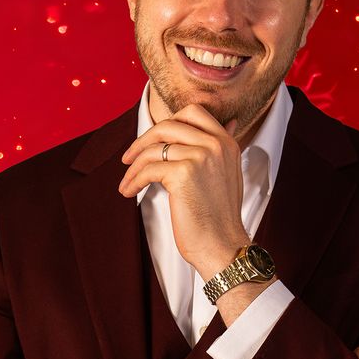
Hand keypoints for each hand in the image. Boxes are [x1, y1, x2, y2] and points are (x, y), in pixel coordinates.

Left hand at [118, 103, 249, 277]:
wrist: (223, 246)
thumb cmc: (220, 216)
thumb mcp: (227, 173)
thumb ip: (220, 148)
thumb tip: (230, 121)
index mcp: (226, 142)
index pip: (193, 112)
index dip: (168, 122)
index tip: (153, 140)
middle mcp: (216, 144)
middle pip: (169, 124)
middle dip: (143, 139)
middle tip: (129, 157)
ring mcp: (200, 156)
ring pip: (154, 148)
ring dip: (134, 166)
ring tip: (127, 181)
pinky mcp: (183, 173)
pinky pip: (148, 169)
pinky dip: (134, 180)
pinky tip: (129, 192)